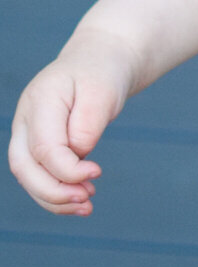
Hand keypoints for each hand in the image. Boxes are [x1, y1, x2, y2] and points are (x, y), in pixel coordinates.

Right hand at [9, 32, 135, 214]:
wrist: (100, 59)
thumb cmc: (103, 73)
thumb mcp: (103, 90)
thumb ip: (88, 123)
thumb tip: (77, 155)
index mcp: (40, 99)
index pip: (44, 148)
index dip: (68, 170)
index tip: (97, 173)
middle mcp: (25, 117)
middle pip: (25, 166)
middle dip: (54, 191)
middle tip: (88, 199)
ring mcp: (26, 130)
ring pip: (27, 175)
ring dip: (53, 198)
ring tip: (87, 206)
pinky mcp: (35, 143)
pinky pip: (37, 174)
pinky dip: (55, 192)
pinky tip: (80, 200)